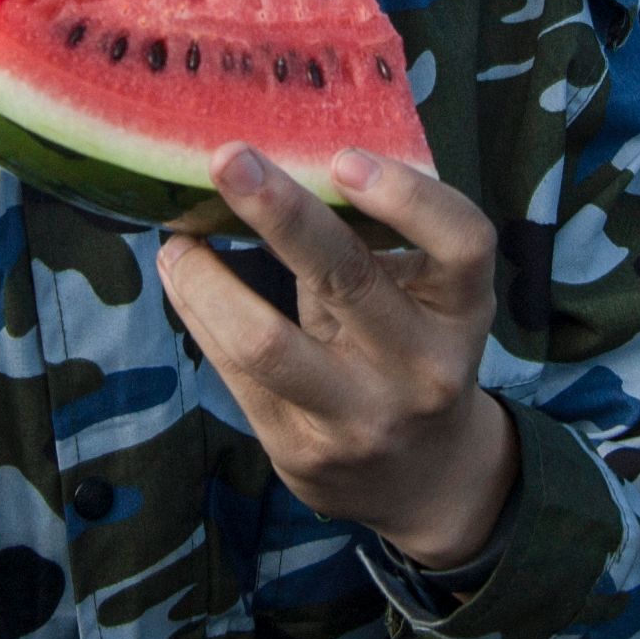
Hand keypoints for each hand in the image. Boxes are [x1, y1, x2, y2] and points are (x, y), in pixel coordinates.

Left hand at [156, 143, 512, 568]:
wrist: (425, 481)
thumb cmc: (413, 352)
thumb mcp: (426, 300)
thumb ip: (375, 243)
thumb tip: (274, 157)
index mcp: (460, 310)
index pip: (462, 243)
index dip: (408, 198)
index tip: (344, 158)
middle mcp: (422, 366)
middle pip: (350, 279)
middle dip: (281, 213)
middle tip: (227, 159)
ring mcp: (361, 417)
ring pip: (268, 343)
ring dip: (208, 279)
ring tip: (177, 235)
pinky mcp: (303, 452)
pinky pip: (234, 373)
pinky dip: (199, 311)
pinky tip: (180, 273)